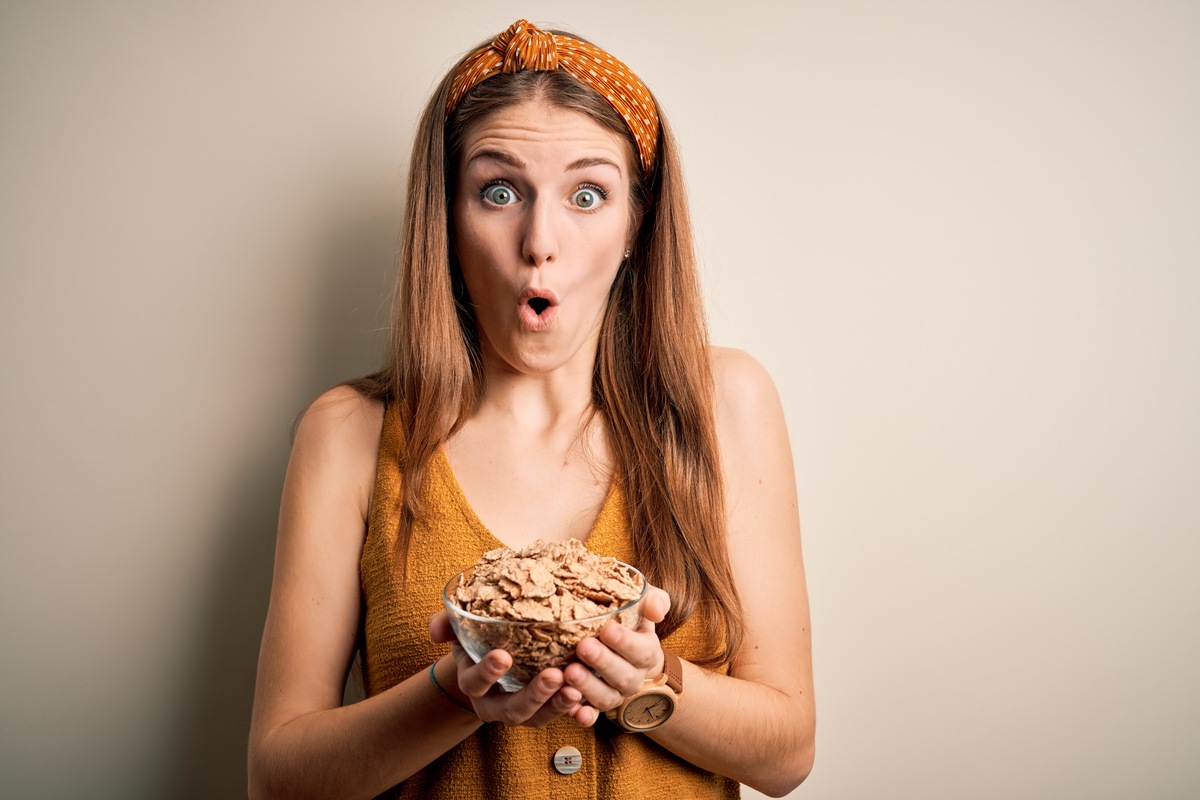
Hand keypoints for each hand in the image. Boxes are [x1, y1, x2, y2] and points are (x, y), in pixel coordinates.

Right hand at [429, 611, 584, 726]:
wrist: (493, 658)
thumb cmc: (478, 638)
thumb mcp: (461, 629)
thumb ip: (447, 624)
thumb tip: (435, 630)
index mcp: (473, 683)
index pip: (475, 683)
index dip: (487, 672)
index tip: (503, 656)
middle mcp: (494, 704)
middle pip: (513, 710)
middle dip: (533, 695)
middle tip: (554, 675)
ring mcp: (520, 711)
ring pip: (538, 718)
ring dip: (557, 705)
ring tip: (576, 688)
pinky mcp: (543, 712)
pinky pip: (558, 718)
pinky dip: (572, 712)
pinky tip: (586, 700)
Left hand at [561, 585, 671, 725]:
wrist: (617, 648)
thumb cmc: (627, 621)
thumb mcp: (641, 605)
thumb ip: (653, 601)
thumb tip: (656, 610)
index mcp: (646, 652)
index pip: (641, 650)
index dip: (625, 642)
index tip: (607, 629)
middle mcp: (634, 677)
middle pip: (623, 676)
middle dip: (603, 662)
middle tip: (583, 646)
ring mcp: (615, 694)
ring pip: (606, 698)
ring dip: (588, 687)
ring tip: (569, 672)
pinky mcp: (595, 706)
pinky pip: (591, 716)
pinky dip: (583, 715)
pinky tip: (572, 710)